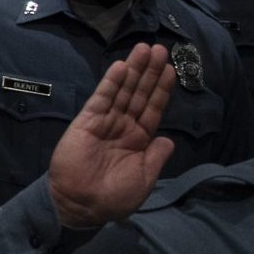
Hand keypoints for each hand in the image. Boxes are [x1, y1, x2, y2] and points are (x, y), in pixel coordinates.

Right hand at [47, 44, 176, 228]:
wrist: (82, 205)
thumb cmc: (115, 197)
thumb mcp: (144, 179)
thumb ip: (156, 157)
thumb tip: (168, 139)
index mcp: (140, 140)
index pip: (153, 108)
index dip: (162, 89)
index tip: (171, 69)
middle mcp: (124, 126)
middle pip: (140, 94)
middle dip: (150, 72)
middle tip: (160, 49)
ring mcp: (105, 122)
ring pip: (124, 91)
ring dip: (134, 70)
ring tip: (145, 49)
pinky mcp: (87, 121)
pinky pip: (102, 99)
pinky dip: (111, 83)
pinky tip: (121, 67)